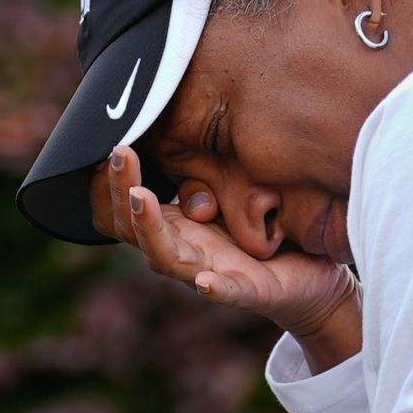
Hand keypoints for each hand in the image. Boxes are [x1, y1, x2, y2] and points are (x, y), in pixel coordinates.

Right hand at [88, 146, 360, 369]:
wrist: (308, 273)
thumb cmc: (262, 228)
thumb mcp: (225, 187)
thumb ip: (200, 169)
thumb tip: (174, 120)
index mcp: (172, 227)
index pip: (121, 209)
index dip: (105, 183)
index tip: (106, 146)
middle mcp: (182, 251)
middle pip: (131, 228)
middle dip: (119, 190)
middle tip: (120, 151)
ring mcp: (210, 273)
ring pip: (165, 257)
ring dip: (148, 228)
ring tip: (140, 197)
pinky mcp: (248, 292)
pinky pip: (227, 292)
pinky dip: (214, 288)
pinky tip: (205, 282)